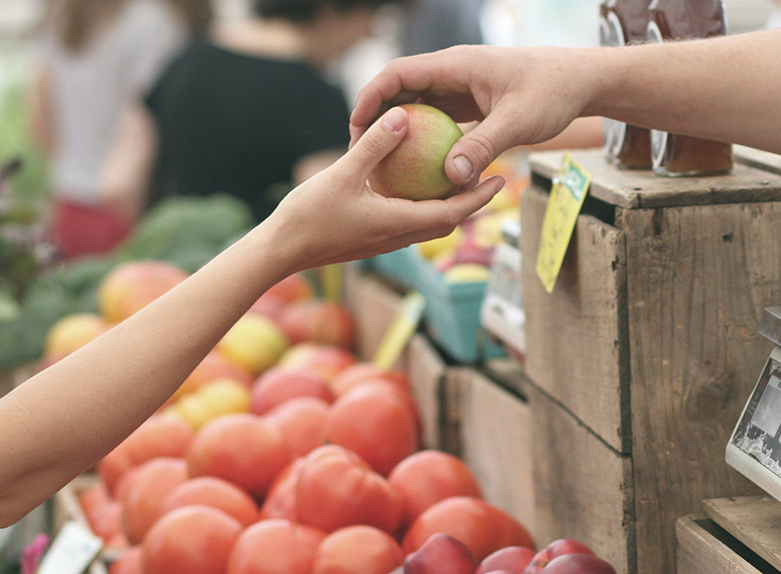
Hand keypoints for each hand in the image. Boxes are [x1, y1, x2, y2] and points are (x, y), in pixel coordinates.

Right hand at [264, 105, 505, 273]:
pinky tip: (411, 184)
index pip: (453, 213)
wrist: (280, 251)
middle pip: (446, 221)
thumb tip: (403, 115)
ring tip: (457, 178)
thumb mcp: (343, 173)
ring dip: (446, 205)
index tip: (500, 180)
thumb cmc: (309, 215)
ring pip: (427, 223)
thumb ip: (374, 145)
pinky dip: (420, 205)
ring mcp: (383, 241)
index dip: (479, 197)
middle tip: (489, 176)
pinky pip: (406, 221)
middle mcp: (397, 237)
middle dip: (470, 201)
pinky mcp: (370, 239)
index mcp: (399, 224)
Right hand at [350, 45, 597, 187]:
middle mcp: (453, 73)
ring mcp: (461, 88)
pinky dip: (425, 140)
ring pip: (418, 106)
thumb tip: (451, 177)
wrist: (580, 81)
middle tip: (360, 152)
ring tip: (382, 163)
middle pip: (401, 90)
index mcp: (456, 65)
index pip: (399, 73)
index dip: (371, 97)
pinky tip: (418, 169)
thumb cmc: (552, 92)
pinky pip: (438, 120)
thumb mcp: (518, 122)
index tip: (357, 127)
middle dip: (377, 117)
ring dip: (399, 130)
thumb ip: (484, 146)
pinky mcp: (471, 103)